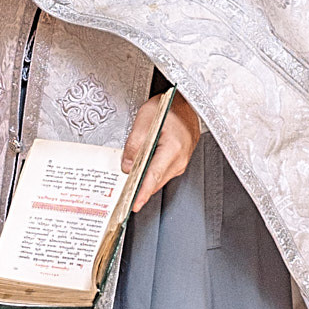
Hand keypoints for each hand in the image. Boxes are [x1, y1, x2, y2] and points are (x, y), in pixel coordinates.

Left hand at [127, 91, 201, 215]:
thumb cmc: (168, 108)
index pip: (154, 176)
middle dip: (140, 190)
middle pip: (156, 181)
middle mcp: (180, 159)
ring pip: (159, 178)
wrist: (185, 103)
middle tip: (124, 197)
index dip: (143, 193)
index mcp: (173, 149)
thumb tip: (127, 165)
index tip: (135, 204)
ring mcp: (181, 162)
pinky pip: (163, 173)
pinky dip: (151, 175)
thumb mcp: (144, 120)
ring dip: (145, 182)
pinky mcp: (179, 162)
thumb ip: (134, 144)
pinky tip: (142, 173)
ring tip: (130, 186)